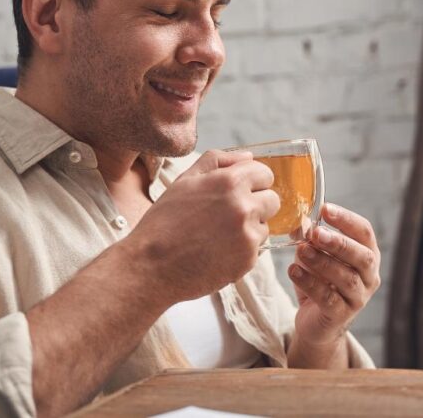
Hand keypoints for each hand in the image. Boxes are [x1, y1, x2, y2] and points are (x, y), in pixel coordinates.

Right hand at [126, 149, 279, 303]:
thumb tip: (249, 156)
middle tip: (228, 214)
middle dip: (256, 204)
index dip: (252, 181)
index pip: (265, 174)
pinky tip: (216, 252)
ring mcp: (248, 236)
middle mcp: (244, 207)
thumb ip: (218, 161)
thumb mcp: (185, 180)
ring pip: (265, 226)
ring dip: (248, 229)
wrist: (151, 266)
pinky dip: (240, 250)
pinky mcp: (248, 261)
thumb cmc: (164, 221)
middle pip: (272, 200)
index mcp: (230, 182)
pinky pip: (255, 250)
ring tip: (217, 235)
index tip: (239, 191)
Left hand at [289, 203, 380, 347]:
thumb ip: (309, 238)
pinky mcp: (342, 315)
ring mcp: (359, 297)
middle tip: (316, 233)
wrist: (316, 322)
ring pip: (347, 278)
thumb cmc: (320, 282)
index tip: (325, 209)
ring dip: (323, 262)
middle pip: (362, 256)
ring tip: (302, 251)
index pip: (364, 232)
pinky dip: (310, 283)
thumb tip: (299, 219)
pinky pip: (328, 298)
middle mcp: (369, 275)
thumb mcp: (313, 255)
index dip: (346, 219)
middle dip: (339, 242)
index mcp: (366, 254)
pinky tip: (294, 271)